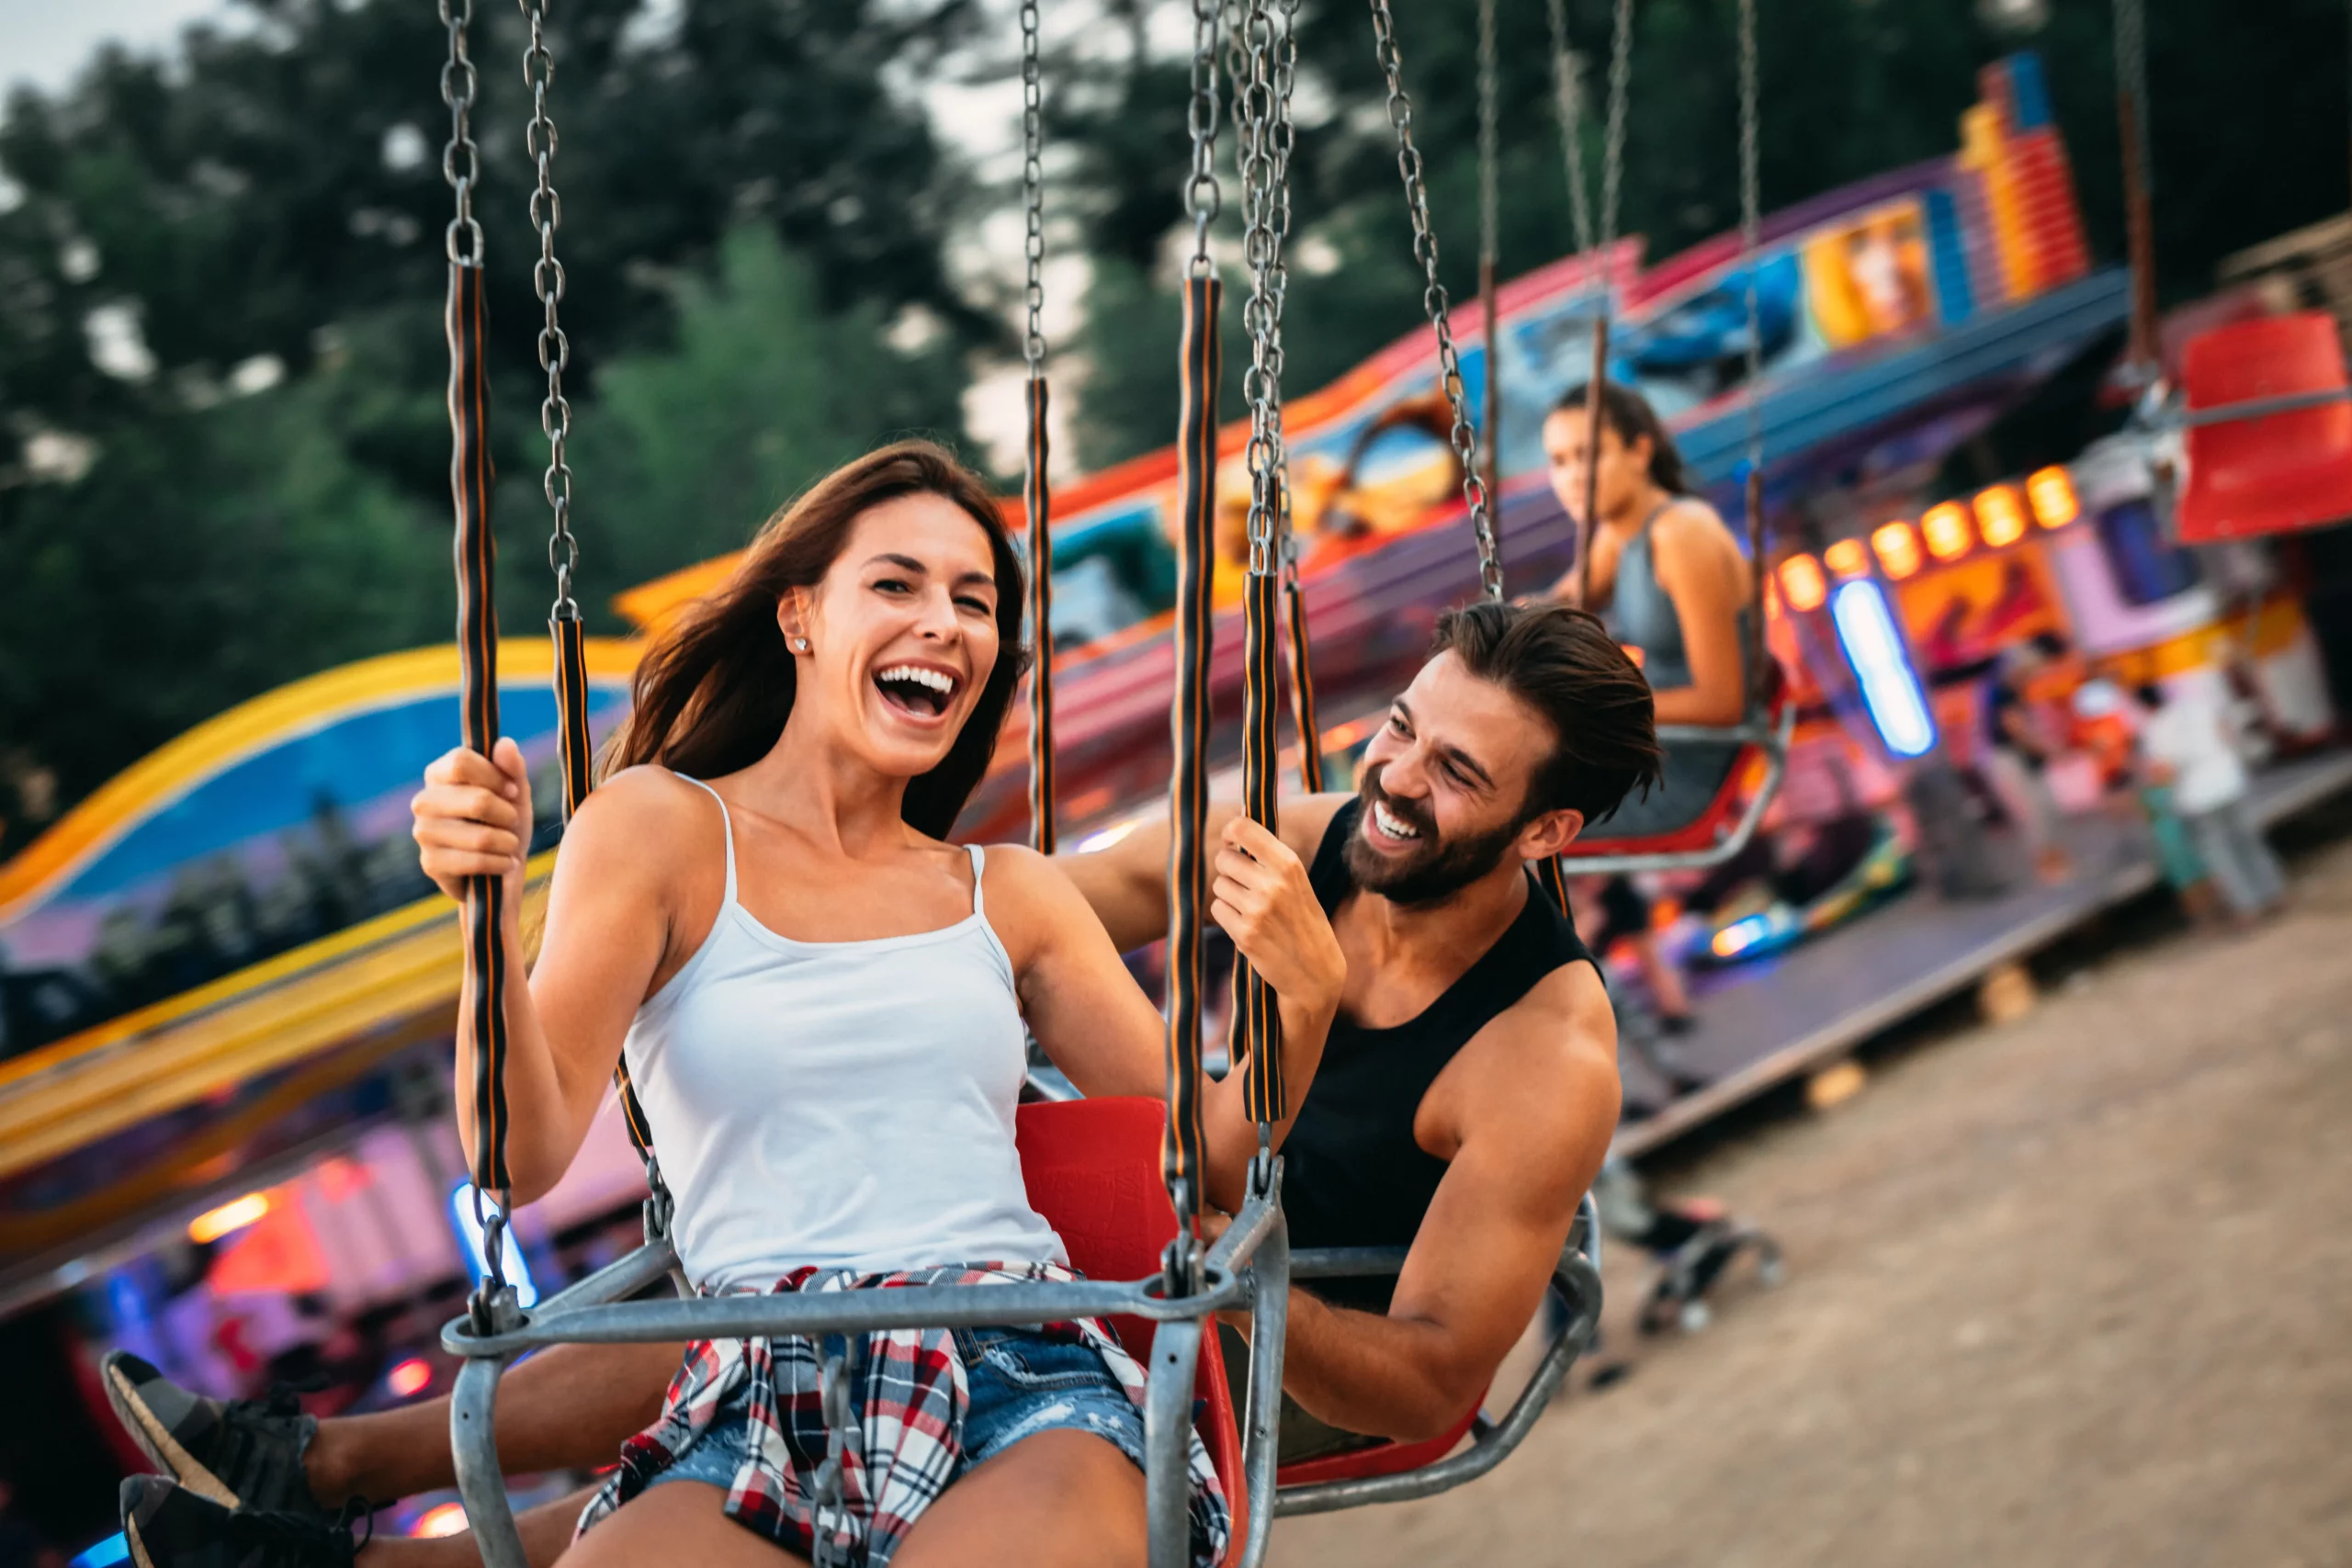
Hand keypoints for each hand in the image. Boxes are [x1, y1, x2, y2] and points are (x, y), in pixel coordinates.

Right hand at [411, 738, 533, 904]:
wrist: (500, 868)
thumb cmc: (505, 822)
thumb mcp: (516, 793)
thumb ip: (512, 767)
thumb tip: (504, 744)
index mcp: (439, 774)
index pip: (461, 761)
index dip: (495, 776)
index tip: (512, 791)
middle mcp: (424, 801)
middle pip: (478, 801)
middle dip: (508, 815)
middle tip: (512, 822)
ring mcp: (423, 833)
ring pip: (480, 836)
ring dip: (507, 843)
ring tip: (510, 845)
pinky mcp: (430, 864)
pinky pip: (476, 862)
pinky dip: (500, 863)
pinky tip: (505, 863)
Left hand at [1210, 816, 1343, 1017]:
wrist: (1316, 973)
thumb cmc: (1305, 923)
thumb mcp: (1299, 884)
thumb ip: (1271, 860)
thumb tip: (1233, 834)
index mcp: (1289, 865)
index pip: (1243, 828)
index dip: (1230, 832)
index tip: (1231, 841)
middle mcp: (1273, 884)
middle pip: (1224, 859)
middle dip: (1229, 868)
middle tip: (1244, 882)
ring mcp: (1257, 910)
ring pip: (1219, 885)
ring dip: (1229, 894)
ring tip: (1252, 909)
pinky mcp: (1244, 933)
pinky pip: (1218, 909)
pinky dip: (1227, 915)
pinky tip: (1247, 925)